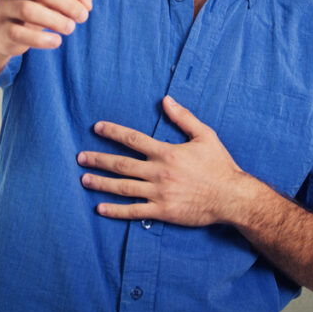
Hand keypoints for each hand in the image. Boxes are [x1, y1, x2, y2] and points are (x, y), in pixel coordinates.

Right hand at [0, 0, 93, 57]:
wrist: (12, 31)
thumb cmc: (43, 3)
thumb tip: (85, 3)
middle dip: (67, 3)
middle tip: (82, 16)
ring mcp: (4, 7)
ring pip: (29, 11)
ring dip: (56, 21)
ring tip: (70, 28)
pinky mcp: (3, 30)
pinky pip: (21, 34)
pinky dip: (42, 39)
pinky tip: (56, 41)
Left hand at [78, 96, 248, 226]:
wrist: (232, 197)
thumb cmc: (220, 165)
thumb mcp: (205, 135)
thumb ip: (183, 118)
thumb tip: (166, 100)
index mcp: (167, 152)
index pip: (133, 139)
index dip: (113, 132)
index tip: (97, 128)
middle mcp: (159, 172)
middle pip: (121, 164)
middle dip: (98, 159)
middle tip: (80, 157)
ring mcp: (159, 194)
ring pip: (122, 187)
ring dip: (101, 183)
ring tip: (84, 179)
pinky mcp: (162, 211)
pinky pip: (134, 212)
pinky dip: (115, 211)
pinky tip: (100, 208)